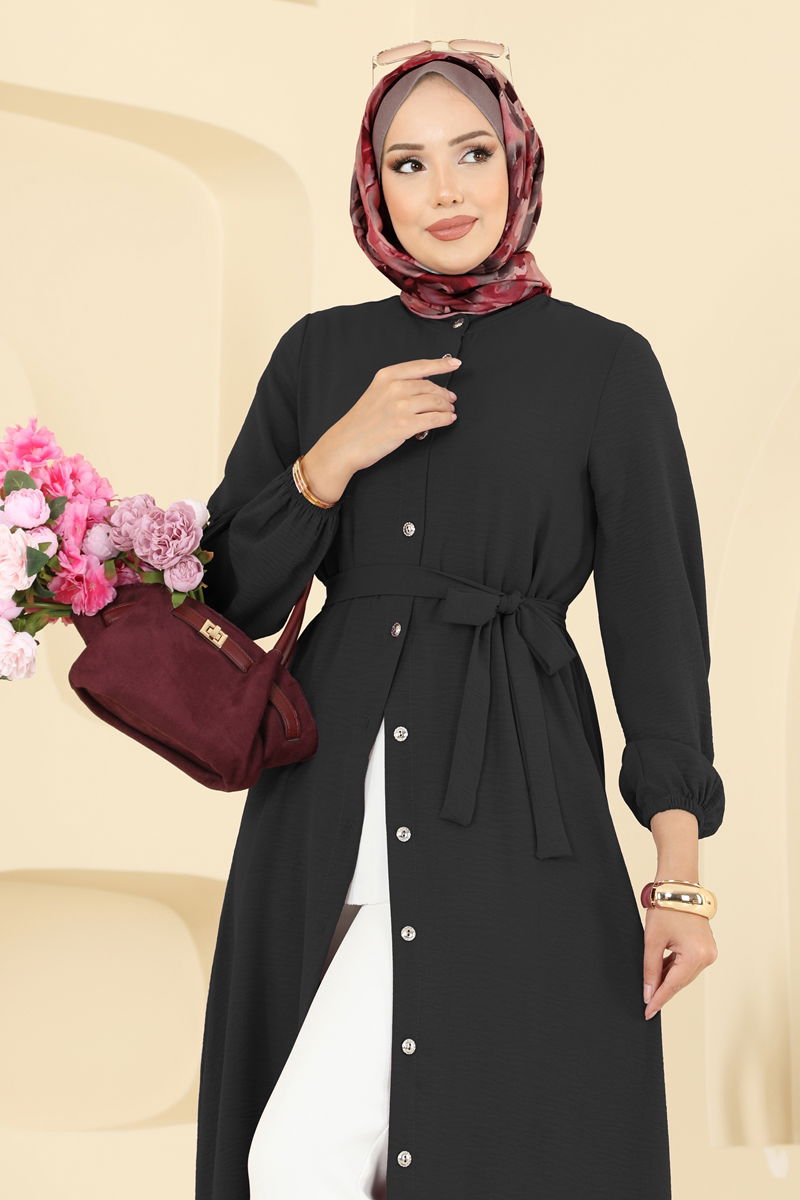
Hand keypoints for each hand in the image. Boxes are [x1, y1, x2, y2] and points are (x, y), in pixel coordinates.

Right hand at [304, 357, 460, 499]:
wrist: (346, 443)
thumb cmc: (361, 422)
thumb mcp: (376, 393)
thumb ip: (397, 385)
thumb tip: (426, 384)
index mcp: (386, 376)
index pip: (421, 366)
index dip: (441, 364)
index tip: (455, 363)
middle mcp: (394, 388)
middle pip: (431, 386)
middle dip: (445, 394)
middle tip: (450, 400)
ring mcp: (400, 406)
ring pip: (436, 402)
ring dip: (447, 407)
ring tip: (449, 411)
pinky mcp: (405, 425)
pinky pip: (435, 419)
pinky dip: (445, 419)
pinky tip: (449, 420)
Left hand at [642, 906, 717, 1019]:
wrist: (679, 886)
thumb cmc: (666, 908)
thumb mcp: (652, 941)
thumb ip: (650, 969)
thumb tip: (648, 992)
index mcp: (695, 955)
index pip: (673, 985)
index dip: (659, 1000)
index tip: (648, 1012)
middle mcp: (707, 956)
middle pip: (680, 981)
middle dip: (663, 990)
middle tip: (647, 1002)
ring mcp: (709, 952)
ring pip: (684, 974)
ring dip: (668, 978)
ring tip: (652, 984)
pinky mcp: (706, 947)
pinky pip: (688, 964)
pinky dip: (675, 968)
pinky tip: (662, 970)